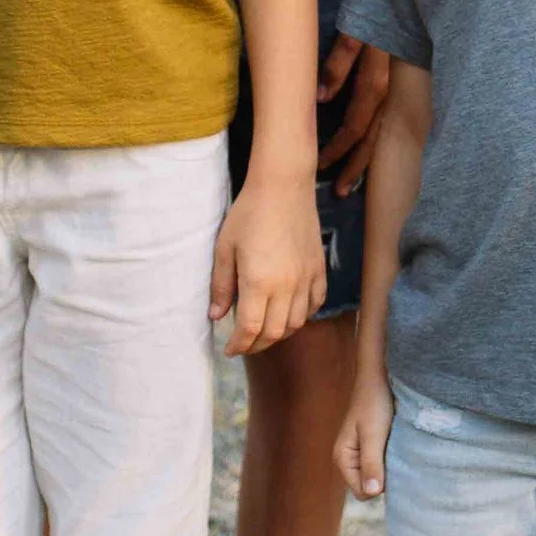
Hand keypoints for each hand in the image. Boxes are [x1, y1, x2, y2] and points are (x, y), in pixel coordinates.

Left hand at [209, 173, 326, 356]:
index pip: (250, 329)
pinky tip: (290, 312)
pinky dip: (303, 315)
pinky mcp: (319, 269)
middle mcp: (287, 286)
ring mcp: (306, 278)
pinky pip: (316, 303)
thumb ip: (222, 286)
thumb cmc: (249, 213)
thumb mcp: (225, 248)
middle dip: (257, 345)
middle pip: (275, 332)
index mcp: (260, 282)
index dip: (239, 345)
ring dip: (279, 333)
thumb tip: (216, 317)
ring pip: (297, 322)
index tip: (230, 350)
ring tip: (264, 330)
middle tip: (244, 344)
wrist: (283, 186)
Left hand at [316, 36, 390, 193]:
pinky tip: (368, 153)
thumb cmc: (378, 6)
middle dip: (354, 165)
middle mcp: (393, 92)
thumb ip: (340, 63)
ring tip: (350, 185)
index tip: (318, 164)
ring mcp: (402, 89)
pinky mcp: (404, 83)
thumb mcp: (355, 30)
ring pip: (383, 133)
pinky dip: (377, 138)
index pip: (355, 125)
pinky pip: (390, 119)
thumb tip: (321, 98)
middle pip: (371, 138)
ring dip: (365, 159)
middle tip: (338, 192)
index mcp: (378, 81)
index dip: (337, 147)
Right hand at [335, 362, 392, 498]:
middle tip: (397, 457)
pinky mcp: (374, 447)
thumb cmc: (374, 402)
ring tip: (398, 449)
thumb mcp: (374, 434)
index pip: (362, 492)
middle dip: (385, 478)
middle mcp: (350, 460)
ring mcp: (362, 454)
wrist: (380, 376)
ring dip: (390, 468)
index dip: (378, 485)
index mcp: (343, 459)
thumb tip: (373, 493)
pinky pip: (384, 464)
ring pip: (378, 476)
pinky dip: (393, 459)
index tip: (392, 466)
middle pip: (370, 487)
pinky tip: (400, 447)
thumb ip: (371, 463)